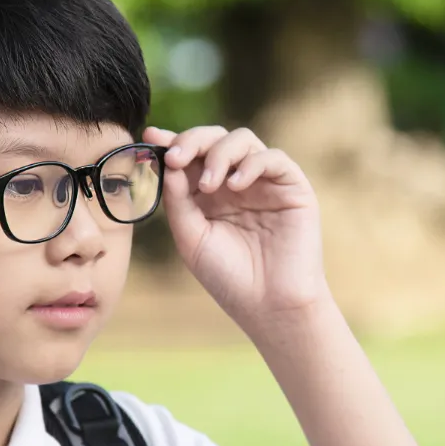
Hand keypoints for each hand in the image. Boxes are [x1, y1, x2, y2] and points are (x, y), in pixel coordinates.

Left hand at [142, 125, 328, 327]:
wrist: (270, 307)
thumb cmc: (229, 278)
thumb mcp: (191, 238)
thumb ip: (178, 200)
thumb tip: (168, 162)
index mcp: (210, 194)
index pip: (192, 156)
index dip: (172, 142)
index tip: (151, 138)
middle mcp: (237, 182)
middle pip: (215, 138)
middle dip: (193, 141)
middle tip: (177, 158)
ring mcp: (266, 183)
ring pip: (243, 140)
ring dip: (219, 154)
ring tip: (208, 184)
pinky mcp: (293, 187)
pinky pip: (273, 158)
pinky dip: (251, 164)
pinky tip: (235, 186)